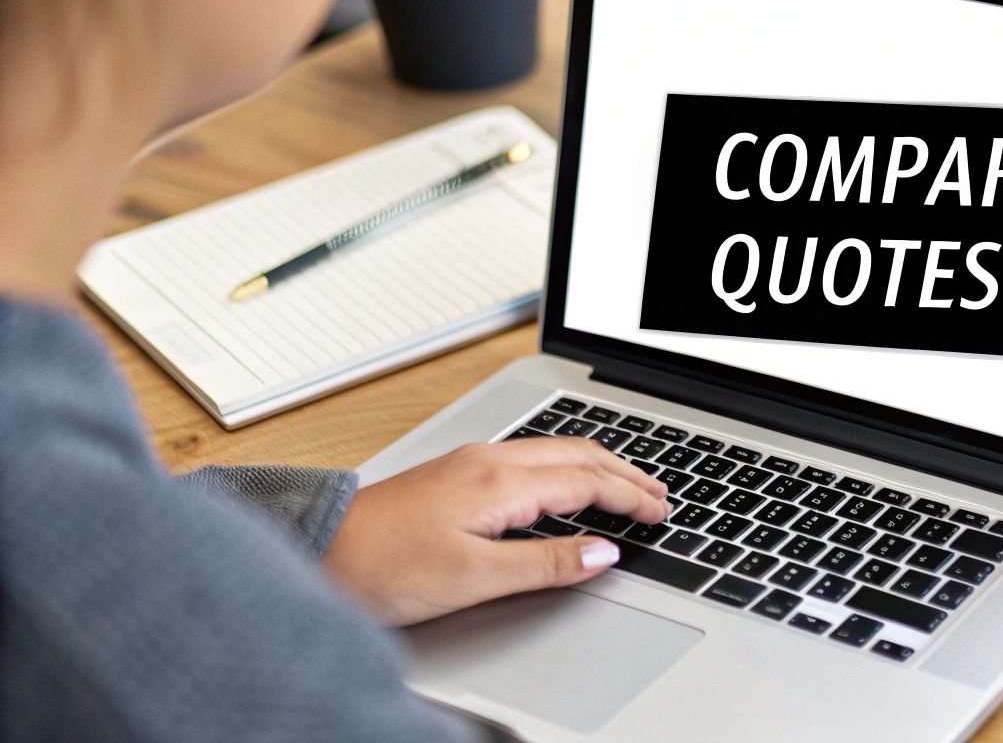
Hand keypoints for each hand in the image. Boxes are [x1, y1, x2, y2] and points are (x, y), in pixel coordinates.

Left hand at [322, 437, 670, 625]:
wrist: (316, 552)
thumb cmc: (382, 566)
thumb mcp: (475, 577)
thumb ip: (546, 563)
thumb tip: (602, 552)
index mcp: (500, 480)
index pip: (587, 480)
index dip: (630, 496)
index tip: (660, 513)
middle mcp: (489, 460)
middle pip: (578, 455)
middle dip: (626, 473)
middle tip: (660, 495)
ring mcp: (471, 463)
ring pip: (555, 452)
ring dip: (599, 467)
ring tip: (627, 486)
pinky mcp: (457, 474)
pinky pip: (532, 459)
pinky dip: (568, 470)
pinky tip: (570, 487)